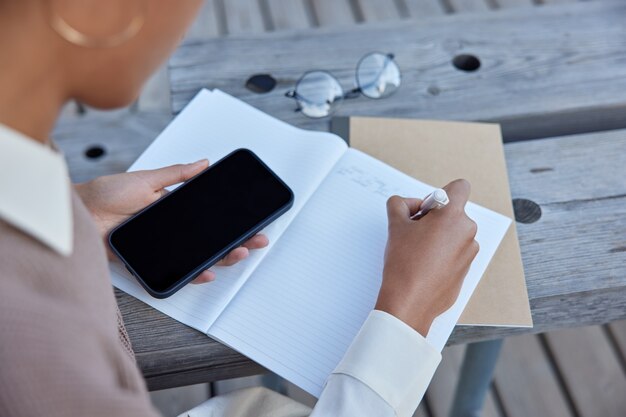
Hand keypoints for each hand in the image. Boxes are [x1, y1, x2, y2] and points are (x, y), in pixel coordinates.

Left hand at [75, 160, 268, 283]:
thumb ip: (176, 174)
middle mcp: (171, 230)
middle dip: (236, 241)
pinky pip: (175, 271)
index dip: (231, 221)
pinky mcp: (149, 262)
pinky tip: (207, 272)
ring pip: (198, 257)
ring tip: (237, 254)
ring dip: (221, 258)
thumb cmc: (105, 194)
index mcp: (172, 209)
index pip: (209, 217)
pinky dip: (193, 274)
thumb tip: (202, 164)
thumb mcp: (146, 179)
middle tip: (255, 240)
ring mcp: (163, 247)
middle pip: (210, 240)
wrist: (79, 214)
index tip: (251, 221)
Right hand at [375, 179, 478, 336]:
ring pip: (453, 233)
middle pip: (453, 212)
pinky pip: (455, 252)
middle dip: (434, 218)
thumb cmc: (405, 264)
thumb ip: (399, 205)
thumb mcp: (395, 225)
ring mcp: (469, 252)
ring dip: (438, 236)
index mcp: (453, 216)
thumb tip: (406, 204)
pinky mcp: (466, 269)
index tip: (427, 208)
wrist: (410, 301)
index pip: (459, 188)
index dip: (441, 194)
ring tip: (417, 251)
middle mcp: (467, 232)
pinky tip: (424, 265)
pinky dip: (442, 253)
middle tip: (413, 231)